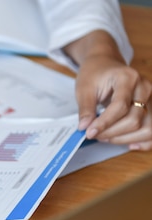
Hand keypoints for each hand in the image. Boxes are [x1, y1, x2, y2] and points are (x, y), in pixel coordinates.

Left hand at [66, 30, 151, 150]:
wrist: (105, 65)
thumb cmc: (95, 75)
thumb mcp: (84, 89)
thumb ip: (86, 109)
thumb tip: (85, 127)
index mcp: (127, 78)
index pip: (120, 106)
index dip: (104, 123)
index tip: (89, 132)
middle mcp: (144, 88)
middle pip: (134, 119)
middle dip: (112, 132)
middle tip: (94, 134)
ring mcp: (151, 98)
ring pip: (147, 128)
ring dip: (124, 139)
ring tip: (106, 137)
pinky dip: (144, 141)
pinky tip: (129, 144)